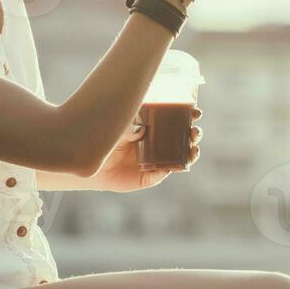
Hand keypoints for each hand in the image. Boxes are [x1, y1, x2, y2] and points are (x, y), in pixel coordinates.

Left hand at [89, 106, 203, 191]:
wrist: (94, 165)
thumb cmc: (106, 140)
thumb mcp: (117, 130)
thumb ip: (128, 128)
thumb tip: (142, 130)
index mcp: (155, 126)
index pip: (176, 118)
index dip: (189, 114)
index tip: (196, 112)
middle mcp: (159, 143)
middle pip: (184, 137)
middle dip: (194, 134)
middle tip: (194, 132)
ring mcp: (157, 159)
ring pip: (180, 156)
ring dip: (191, 152)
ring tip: (194, 149)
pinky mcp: (151, 176)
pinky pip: (164, 172)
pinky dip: (172, 168)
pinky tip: (177, 164)